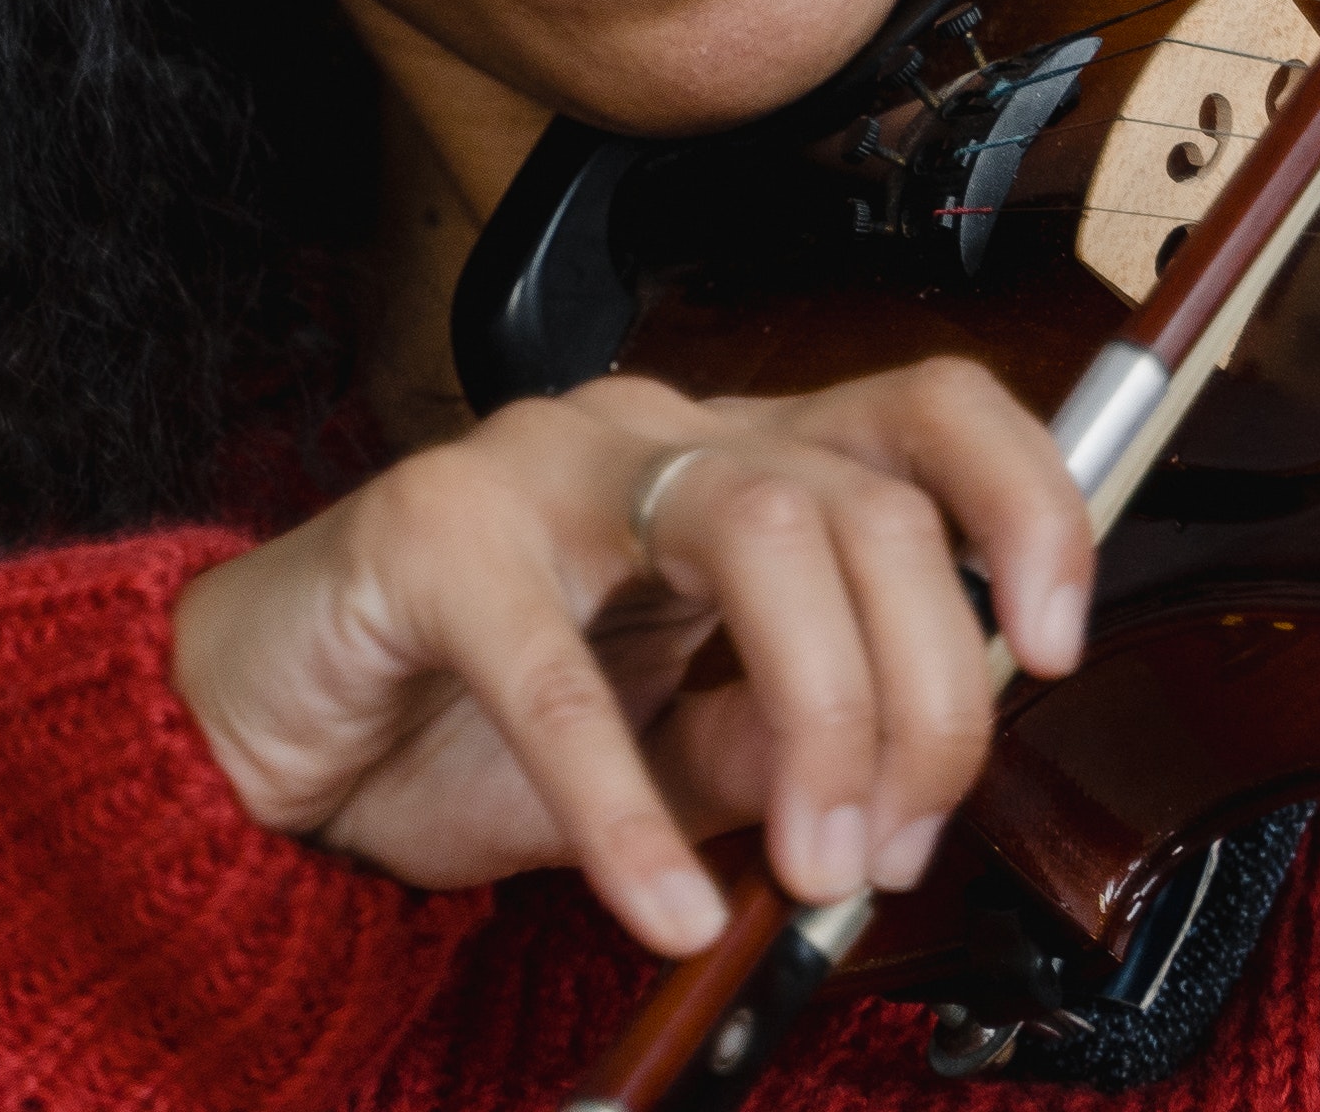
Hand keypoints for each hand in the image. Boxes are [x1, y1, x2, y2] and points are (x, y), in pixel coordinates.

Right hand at [167, 358, 1091, 954]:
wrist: (258, 745)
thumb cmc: (465, 728)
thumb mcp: (672, 759)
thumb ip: (783, 749)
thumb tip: (903, 793)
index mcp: (743, 464)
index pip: (928, 414)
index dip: (1025, 503)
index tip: (1061, 644)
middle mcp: (661, 435)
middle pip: (869, 499)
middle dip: (927, 687)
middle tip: (895, 844)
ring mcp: (544, 467)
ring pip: (763, 525)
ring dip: (826, 715)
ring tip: (812, 867)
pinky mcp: (427, 533)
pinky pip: (555, 669)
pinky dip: (626, 811)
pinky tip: (655, 906)